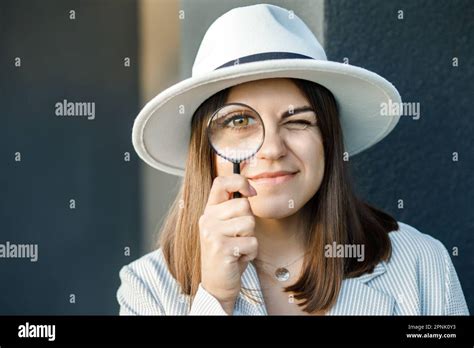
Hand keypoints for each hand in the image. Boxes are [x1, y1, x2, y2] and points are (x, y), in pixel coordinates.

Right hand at [198, 174, 257, 313]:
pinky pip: (252, 243)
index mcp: (208, 211)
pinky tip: (238, 259)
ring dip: (250, 239)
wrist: (216, 285)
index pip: (221, 182)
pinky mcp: (222, 249)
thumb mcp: (226, 227)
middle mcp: (207, 219)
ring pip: (250, 223)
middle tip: (238, 237)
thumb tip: (250, 190)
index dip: (240, 181)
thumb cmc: (227, 254)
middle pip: (244, 205)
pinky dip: (251, 253)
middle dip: (249, 222)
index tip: (251, 192)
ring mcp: (212, 234)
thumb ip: (233, 209)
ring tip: (238, 248)